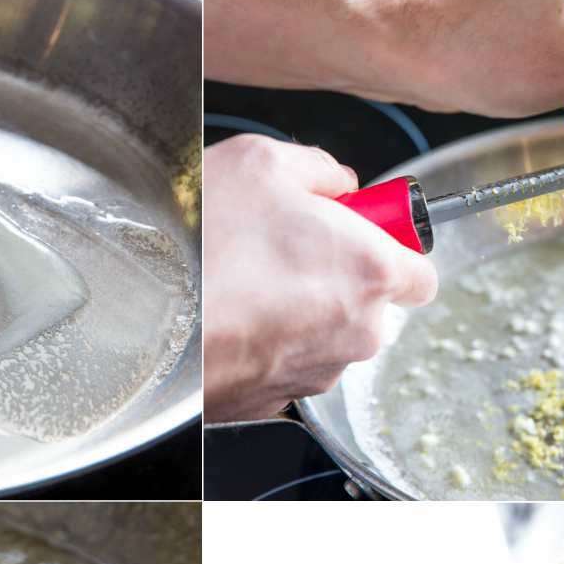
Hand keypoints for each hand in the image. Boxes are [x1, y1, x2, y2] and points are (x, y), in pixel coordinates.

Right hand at [203, 135, 438, 422]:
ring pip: (326, 338)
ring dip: (300, 312)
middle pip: (371, 307)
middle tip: (289, 249)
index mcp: (370, 270)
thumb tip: (336, 184)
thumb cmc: (204, 245)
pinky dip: (265, 343)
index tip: (359, 232)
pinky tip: (229, 316)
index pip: (421, 274)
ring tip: (245, 282)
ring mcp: (316, 372)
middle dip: (340, 280)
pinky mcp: (274, 400)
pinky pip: (284, 364)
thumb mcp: (262, 163)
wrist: (143, 318)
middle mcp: (355, 331)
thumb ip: (321, 170)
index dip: (390, 249)